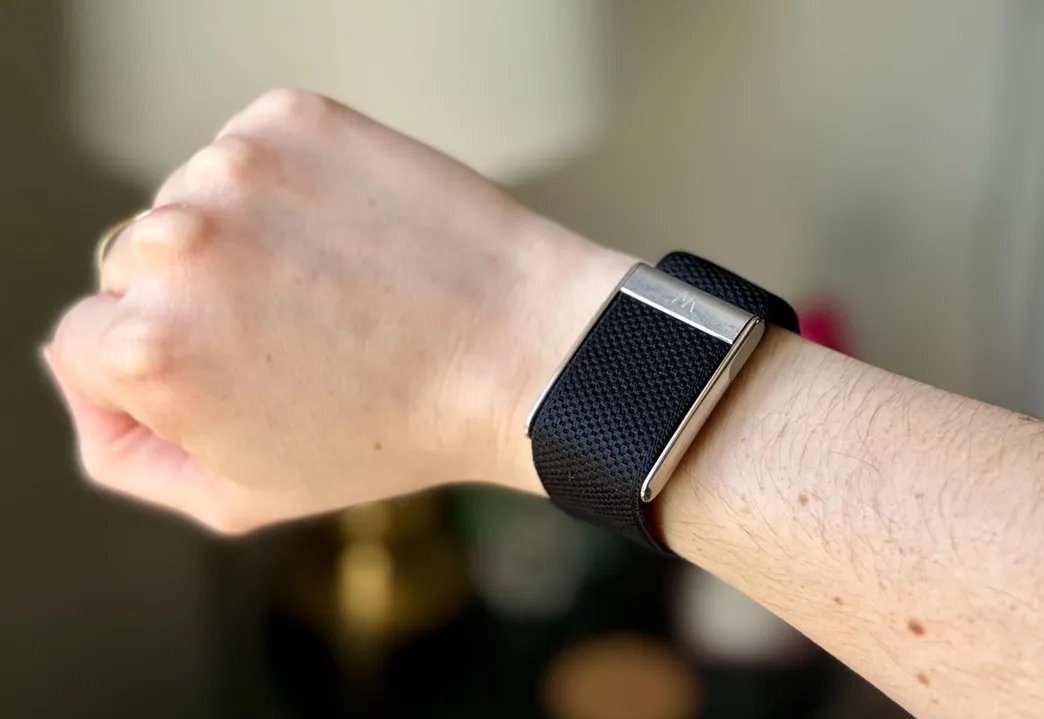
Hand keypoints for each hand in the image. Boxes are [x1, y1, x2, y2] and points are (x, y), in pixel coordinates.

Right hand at [45, 89, 632, 533]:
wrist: (522, 352)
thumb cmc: (393, 434)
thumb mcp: (240, 494)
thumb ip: (129, 453)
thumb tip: (90, 380)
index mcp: (147, 348)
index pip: (81, 343)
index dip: (152, 371)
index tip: (228, 376)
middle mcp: (175, 246)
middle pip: (133, 268)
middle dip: (195, 303)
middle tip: (297, 336)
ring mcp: (235, 170)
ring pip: (194, 204)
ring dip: (245, 239)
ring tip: (336, 285)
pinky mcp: (292, 121)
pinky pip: (253, 153)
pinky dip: (290, 186)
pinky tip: (352, 233)